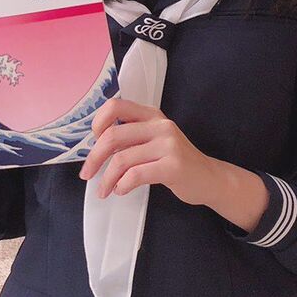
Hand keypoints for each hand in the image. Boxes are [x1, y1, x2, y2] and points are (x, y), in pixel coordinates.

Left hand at [79, 98, 224, 206]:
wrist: (209, 178)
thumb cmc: (176, 161)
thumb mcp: (155, 140)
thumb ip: (131, 138)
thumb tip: (96, 147)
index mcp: (152, 116)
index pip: (116, 106)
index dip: (98, 122)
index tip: (94, 141)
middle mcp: (160, 126)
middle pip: (112, 135)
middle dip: (94, 158)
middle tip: (87, 173)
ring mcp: (168, 145)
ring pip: (122, 159)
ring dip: (106, 179)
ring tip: (104, 189)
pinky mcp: (172, 166)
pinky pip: (135, 175)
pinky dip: (122, 185)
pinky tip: (121, 190)